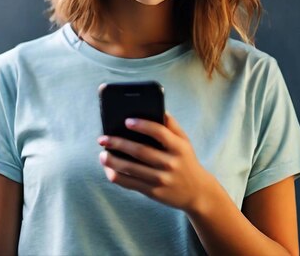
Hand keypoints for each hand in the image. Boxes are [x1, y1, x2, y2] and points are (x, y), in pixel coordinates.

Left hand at [97, 112, 214, 212]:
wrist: (197, 192)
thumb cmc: (186, 160)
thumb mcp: (184, 141)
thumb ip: (171, 125)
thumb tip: (156, 107)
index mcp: (178, 147)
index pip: (160, 133)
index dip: (143, 125)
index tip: (127, 121)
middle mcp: (170, 163)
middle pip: (140, 151)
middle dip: (118, 143)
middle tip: (102, 138)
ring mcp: (162, 179)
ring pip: (132, 169)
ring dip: (113, 161)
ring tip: (102, 154)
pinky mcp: (154, 192)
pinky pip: (131, 184)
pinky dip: (117, 176)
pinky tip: (109, 169)